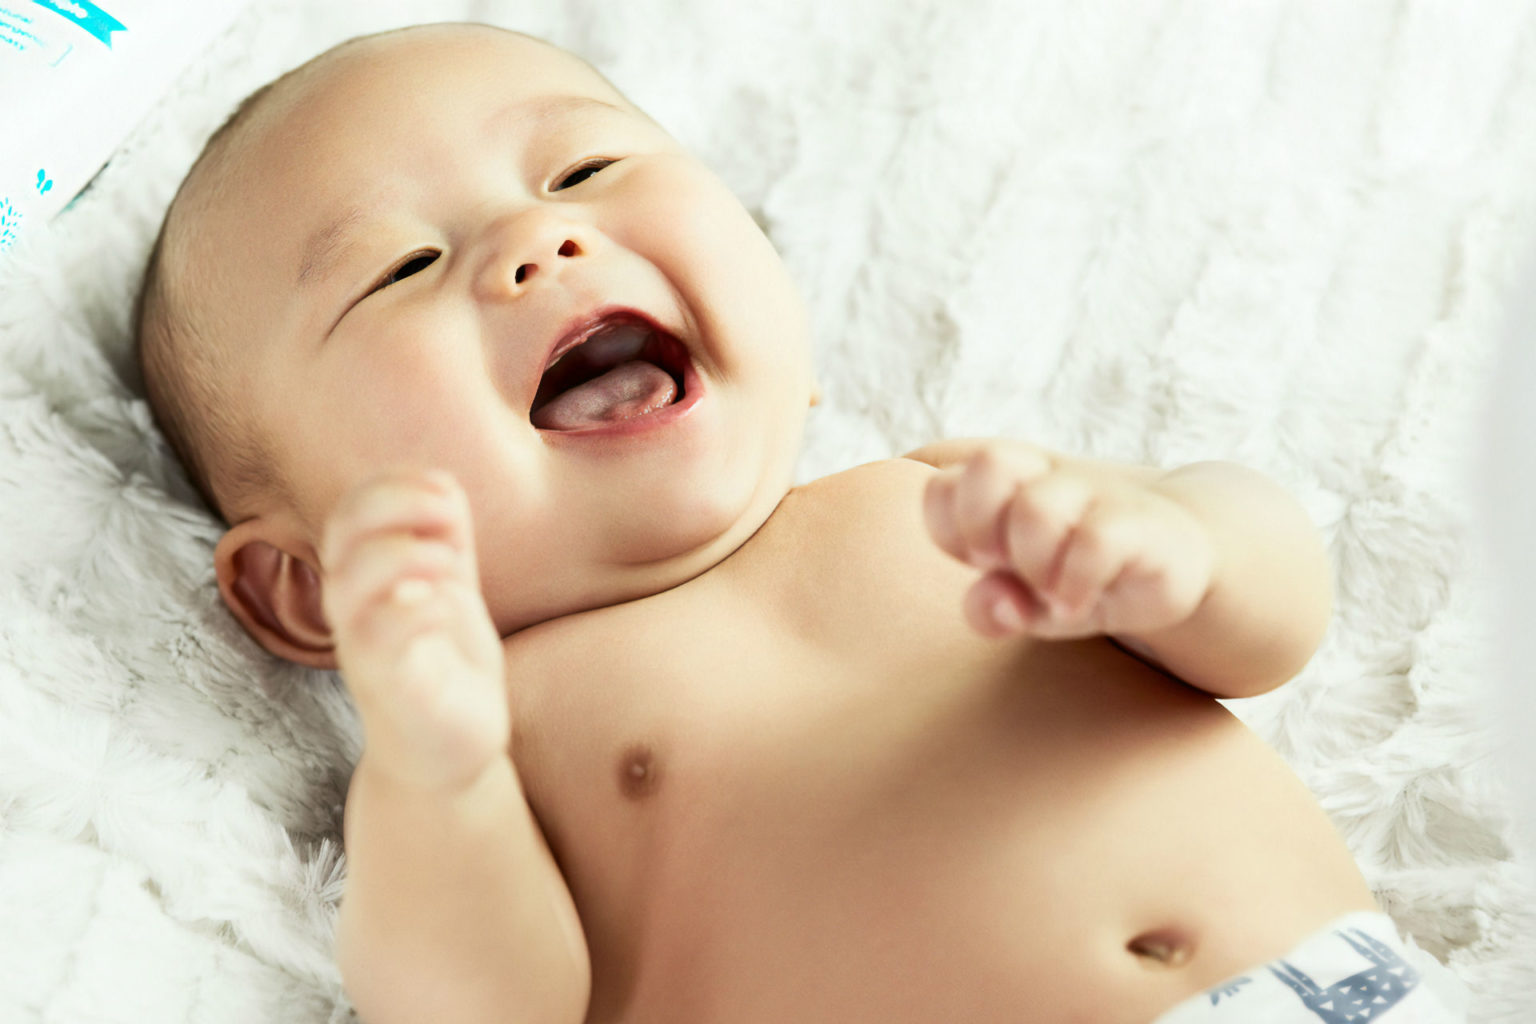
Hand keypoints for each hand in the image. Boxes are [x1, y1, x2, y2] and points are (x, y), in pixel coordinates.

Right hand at [321, 469, 508, 790]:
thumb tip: (441, 484)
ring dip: (407, 554)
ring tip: (449, 566)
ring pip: (351, 579)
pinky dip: (423, 606)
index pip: (354, 506)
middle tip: (448, 523)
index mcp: (365, 573)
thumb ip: (442, 535)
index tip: (446, 493)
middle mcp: (353, 605)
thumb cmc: (444, 661)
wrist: (449, 751)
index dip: (397, 483)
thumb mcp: (449, 587)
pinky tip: (453, 610)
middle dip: (396, 501)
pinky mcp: (388, 686)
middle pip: (342, 527)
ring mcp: (364, 646)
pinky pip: (384, 633)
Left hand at [921, 442, 1215, 639]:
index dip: (951, 528)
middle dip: (982, 525)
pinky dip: (1075, 584)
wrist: (1175, 564)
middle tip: (1006, 563)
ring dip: (1034, 563)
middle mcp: (1048, 478)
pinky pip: (1093, 542)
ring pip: (1037, 507)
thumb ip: (992, 609)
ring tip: (1050, 590)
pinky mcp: (1141, 522)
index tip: (983, 560)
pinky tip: (1078, 604)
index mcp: (1006, 486)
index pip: (943, 483)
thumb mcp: (1028, 604)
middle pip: (988, 463)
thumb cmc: (1080, 579)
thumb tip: (998, 602)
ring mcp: (1096, 495)